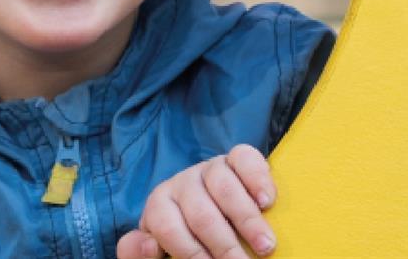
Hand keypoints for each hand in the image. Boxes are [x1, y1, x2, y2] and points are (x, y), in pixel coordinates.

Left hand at [115, 144, 276, 258]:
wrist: (211, 212)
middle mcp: (182, 183)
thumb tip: (148, 245)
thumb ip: (140, 251)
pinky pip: (244, 158)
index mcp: (159, 205)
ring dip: (248, 221)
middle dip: (224, 246)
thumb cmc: (187, 237)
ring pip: (224, 188)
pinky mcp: (235, 159)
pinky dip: (258, 179)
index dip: (189, 252)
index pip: (166, 226)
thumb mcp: (161, 247)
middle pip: (201, 213)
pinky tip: (267, 203)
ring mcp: (209, 168)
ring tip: (265, 247)